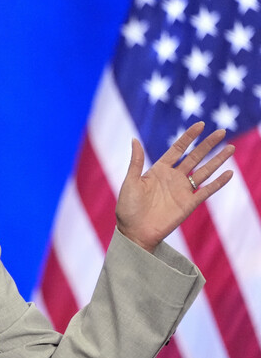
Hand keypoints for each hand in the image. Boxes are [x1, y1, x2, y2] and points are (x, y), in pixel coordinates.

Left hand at [116, 122, 233, 252]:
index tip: (200, 124)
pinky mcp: (189, 204)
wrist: (134, 233)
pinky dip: (218, 183)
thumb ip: (136, 161)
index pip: (177, 149)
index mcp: (158, 170)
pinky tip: (229, 173)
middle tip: (221, 131)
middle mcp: (173, 178)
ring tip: (230, 148)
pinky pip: (206, 191)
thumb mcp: (130, 182)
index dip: (189, 137)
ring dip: (217, 160)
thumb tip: (134, 139)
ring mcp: (182, 190)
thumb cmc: (128, 208)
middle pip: (195, 157)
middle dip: (208, 144)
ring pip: (204, 171)